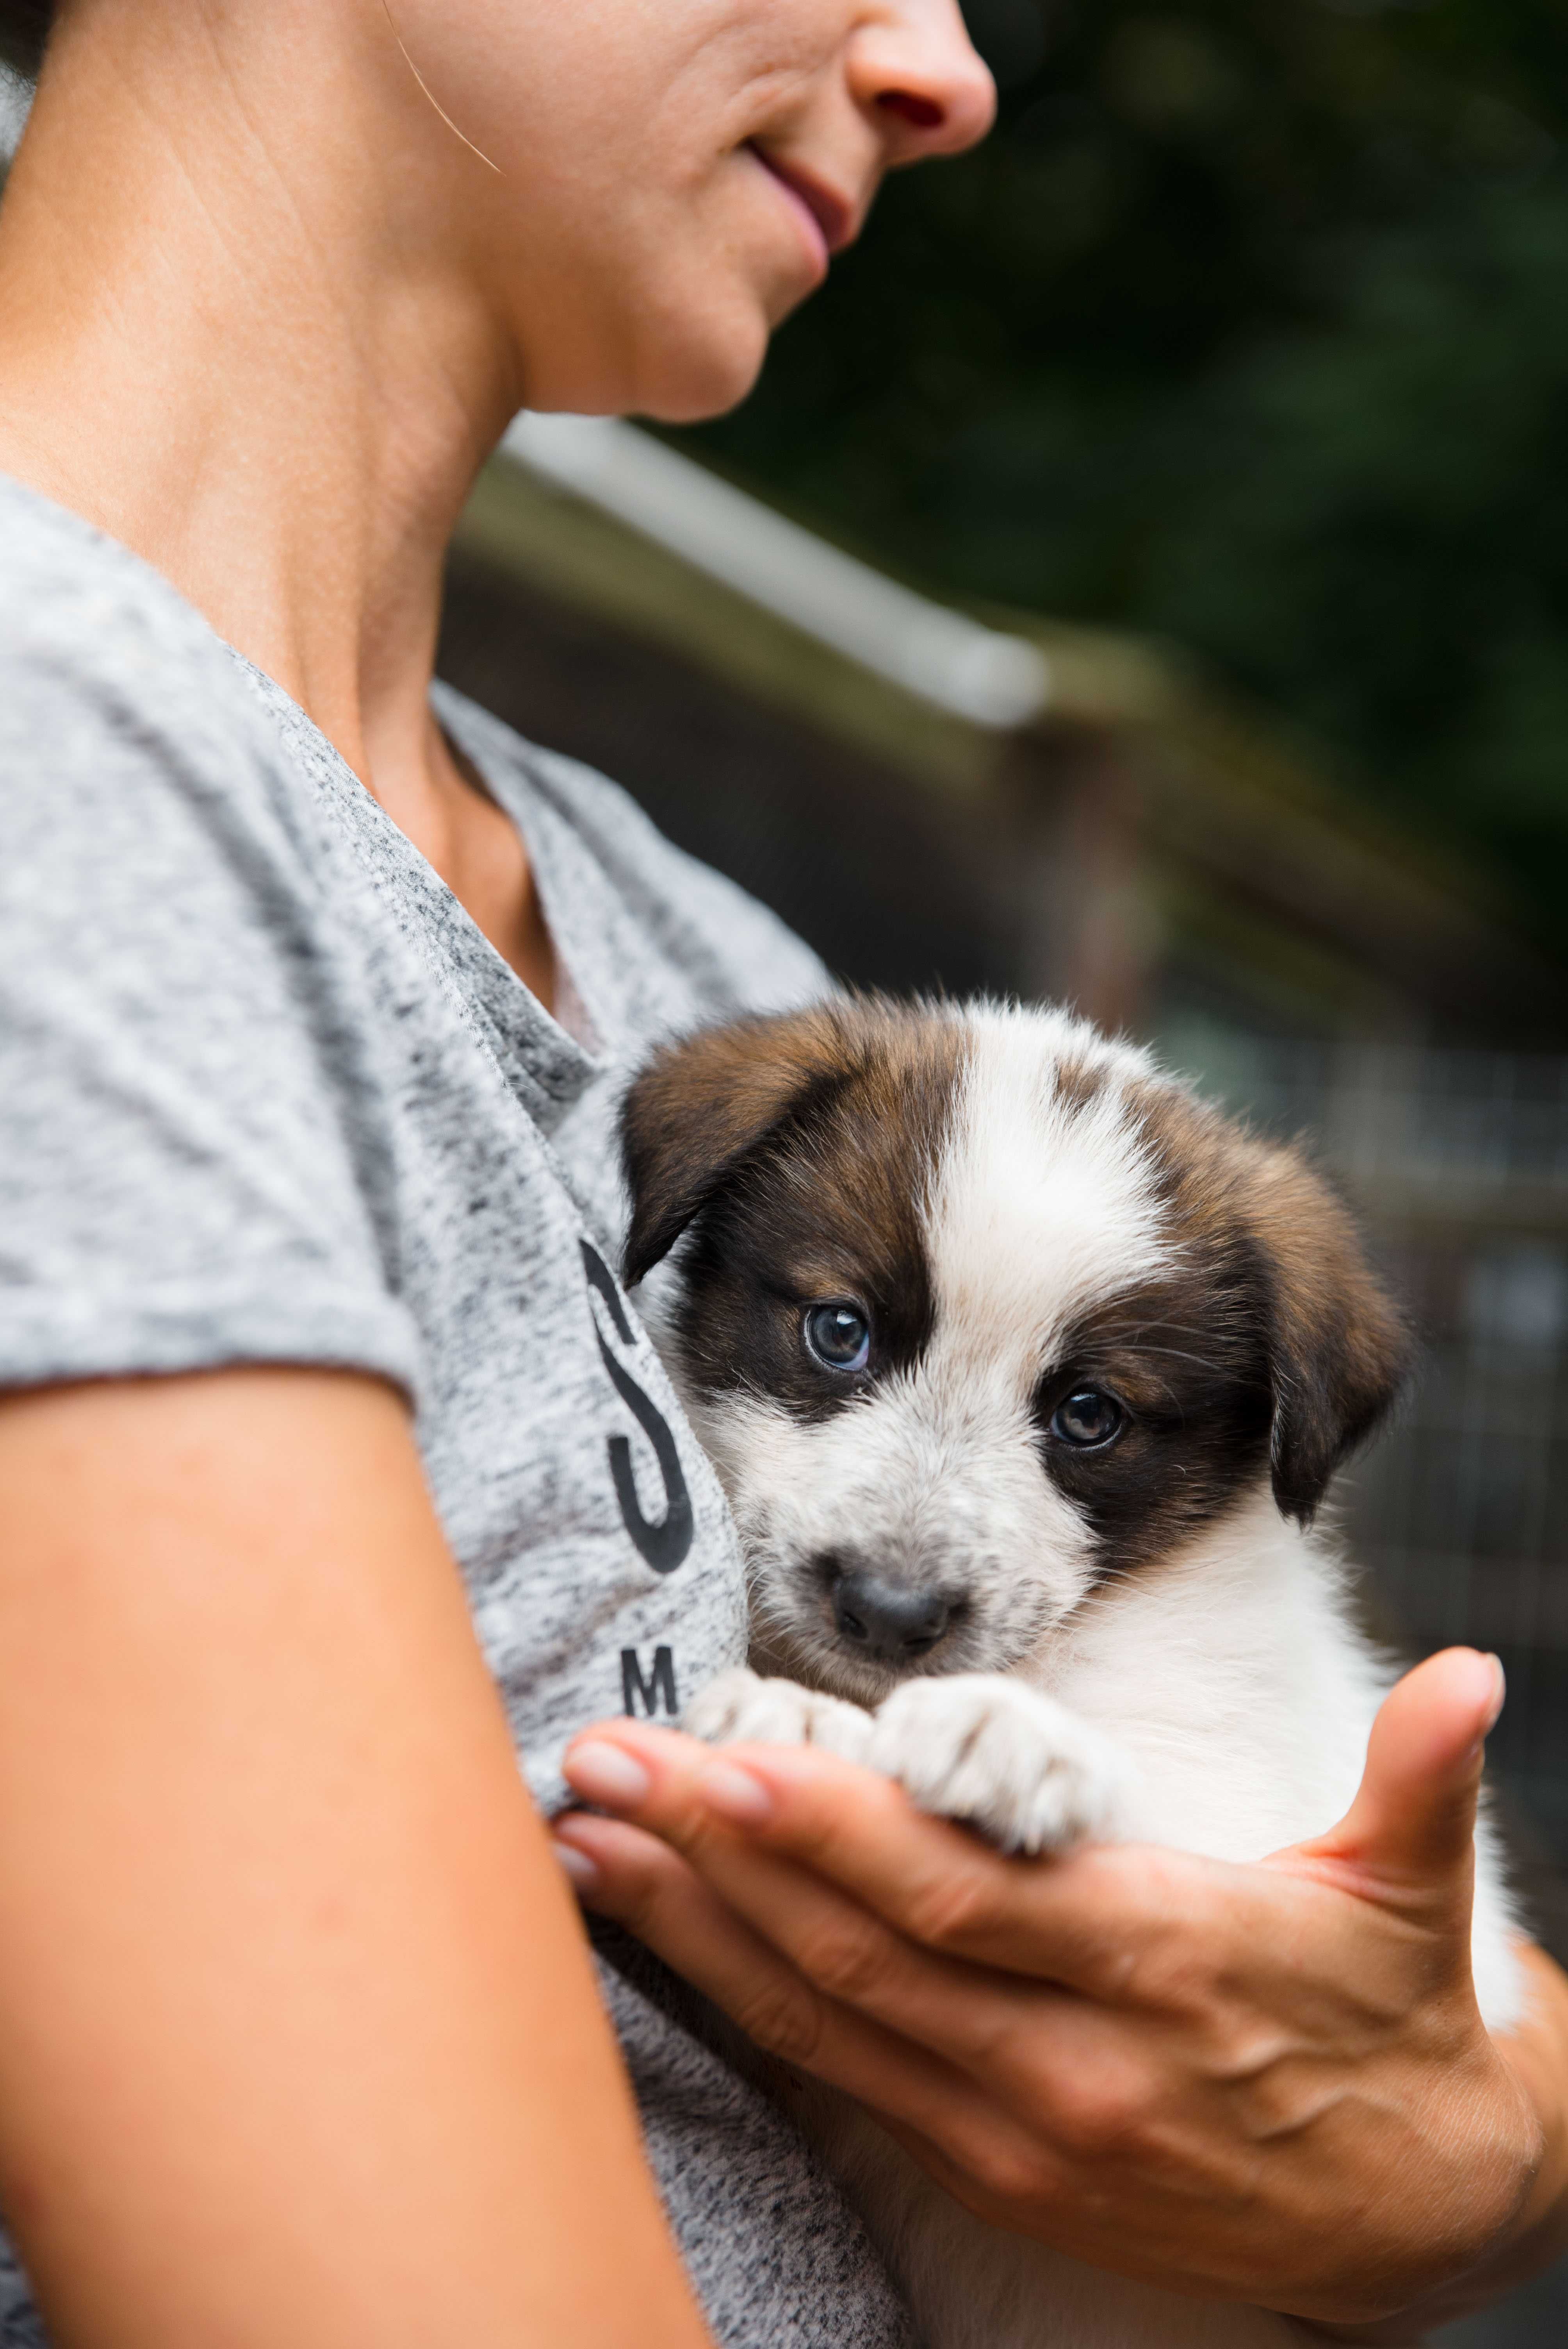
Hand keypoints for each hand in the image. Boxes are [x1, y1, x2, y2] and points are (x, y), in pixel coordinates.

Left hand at [555, 1650, 1567, 2336]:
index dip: (834, 1828)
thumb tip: (1478, 1677)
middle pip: (855, 1945)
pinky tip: (660, 1943)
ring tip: (579, 1843)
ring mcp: (1015, 2123)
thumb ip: (1420, 1783)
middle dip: (711, 1853)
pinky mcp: (993, 2163)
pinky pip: (839, 2077)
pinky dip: (739, 2006)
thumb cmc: (1390, 2016)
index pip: (958, 1889)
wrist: (1412, 2213)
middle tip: (591, 1767)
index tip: (725, 1756)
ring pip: (821, 2017)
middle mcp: (1065, 2054)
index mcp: (1154, 1959)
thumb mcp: (1415, 1903)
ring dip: (692, 1928)